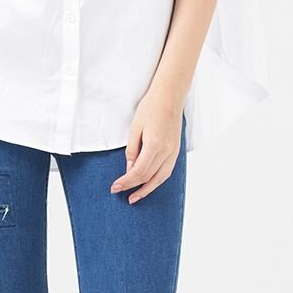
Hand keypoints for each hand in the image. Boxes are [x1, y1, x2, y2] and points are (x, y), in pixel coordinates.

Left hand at [109, 88, 183, 203]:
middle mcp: (166, 151)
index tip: (115, 187)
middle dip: (132, 187)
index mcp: (154, 144)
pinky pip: (167, 171)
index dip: (126, 182)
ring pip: (160, 178)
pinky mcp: (176, 151)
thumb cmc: (150, 107)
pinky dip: (157, 180)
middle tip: (119, 192)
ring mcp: (173, 152)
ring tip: (135, 197)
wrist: (170, 96)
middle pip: (148, 177)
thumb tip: (129, 169)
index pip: (139, 171)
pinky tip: (149, 184)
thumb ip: (132, 149)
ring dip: (147, 189)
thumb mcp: (135, 126)